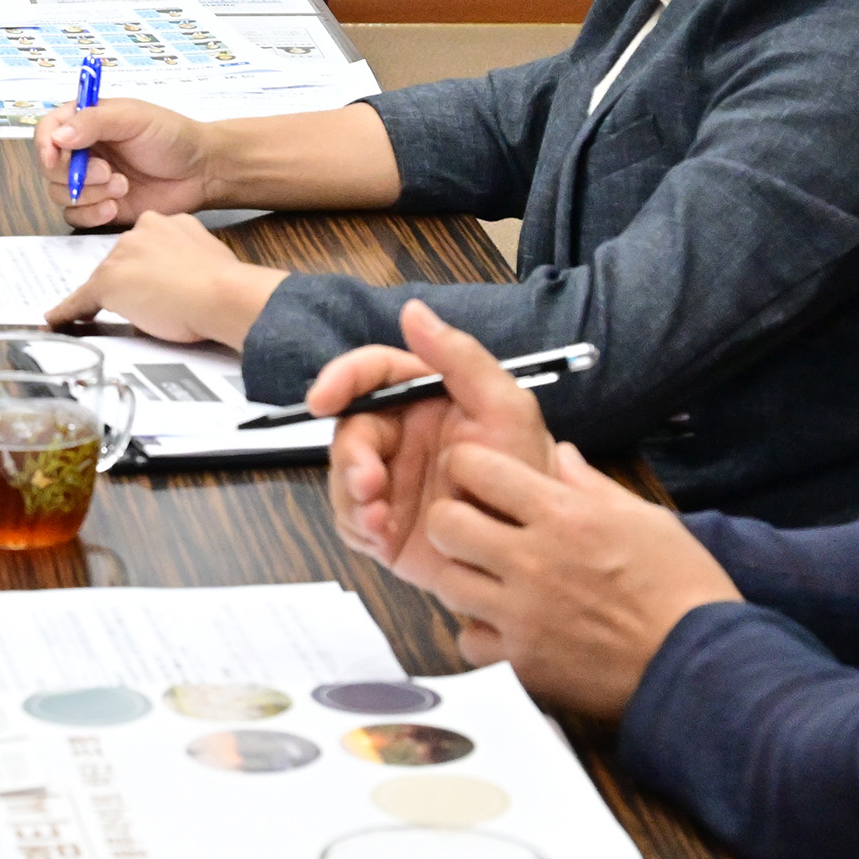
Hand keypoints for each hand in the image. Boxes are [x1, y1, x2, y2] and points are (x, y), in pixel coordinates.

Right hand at [33, 96, 217, 227]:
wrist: (201, 172)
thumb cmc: (172, 137)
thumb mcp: (133, 119)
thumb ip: (93, 122)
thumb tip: (58, 136)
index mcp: (86, 122)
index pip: (47, 130)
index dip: (45, 145)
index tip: (54, 157)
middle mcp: (83, 151)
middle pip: (50, 167)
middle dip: (75, 174)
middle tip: (108, 172)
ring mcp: (89, 181)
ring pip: (60, 194)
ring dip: (88, 194)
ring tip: (122, 187)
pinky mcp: (99, 206)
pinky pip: (75, 216)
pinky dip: (91, 214)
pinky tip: (115, 208)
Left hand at [46, 211, 281, 345]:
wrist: (221, 294)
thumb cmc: (223, 284)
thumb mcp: (206, 256)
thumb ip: (184, 259)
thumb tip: (176, 278)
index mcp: (166, 221)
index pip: (145, 245)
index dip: (150, 268)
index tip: (159, 281)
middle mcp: (139, 231)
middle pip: (124, 261)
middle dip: (135, 282)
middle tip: (160, 302)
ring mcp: (121, 256)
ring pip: (109, 280)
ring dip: (119, 297)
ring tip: (147, 315)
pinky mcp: (107, 282)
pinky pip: (81, 300)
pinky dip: (68, 311)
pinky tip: (58, 319)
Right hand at [306, 300, 556, 593]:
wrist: (536, 549)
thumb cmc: (529, 472)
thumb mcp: (506, 408)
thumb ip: (461, 358)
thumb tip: (412, 310)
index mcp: (423, 400)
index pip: (370, 375)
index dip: (340, 379)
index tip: (322, 400)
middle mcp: (401, 436)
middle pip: (349, 430)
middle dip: (350, 456)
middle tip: (369, 483)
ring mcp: (390, 481)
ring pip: (343, 476)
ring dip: (352, 495)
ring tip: (378, 517)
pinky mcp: (385, 524)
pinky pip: (350, 520)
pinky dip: (358, 525)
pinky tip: (382, 533)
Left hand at [419, 440, 742, 720]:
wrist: (702, 666)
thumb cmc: (685, 587)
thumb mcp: (647, 518)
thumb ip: (591, 483)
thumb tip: (560, 450)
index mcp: (564, 515)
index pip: (476, 466)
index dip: (469, 466)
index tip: (478, 477)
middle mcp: (532, 560)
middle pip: (445, 523)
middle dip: (452, 521)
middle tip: (472, 530)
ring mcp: (522, 614)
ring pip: (446, 584)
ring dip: (463, 578)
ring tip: (491, 581)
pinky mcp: (522, 662)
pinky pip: (468, 640)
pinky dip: (482, 635)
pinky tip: (507, 628)